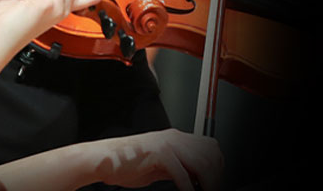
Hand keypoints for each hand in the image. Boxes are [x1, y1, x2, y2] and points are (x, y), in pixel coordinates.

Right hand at [88, 129, 223, 190]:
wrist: (104, 160)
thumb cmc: (127, 162)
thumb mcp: (160, 164)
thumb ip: (179, 167)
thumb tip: (196, 178)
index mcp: (177, 138)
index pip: (211, 147)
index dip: (218, 166)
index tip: (215, 182)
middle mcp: (175, 138)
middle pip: (210, 153)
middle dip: (215, 176)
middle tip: (211, 189)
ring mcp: (167, 144)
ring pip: (201, 161)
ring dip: (206, 182)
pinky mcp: (158, 153)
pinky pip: (181, 171)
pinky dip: (188, 186)